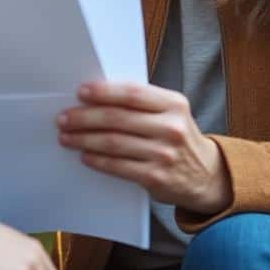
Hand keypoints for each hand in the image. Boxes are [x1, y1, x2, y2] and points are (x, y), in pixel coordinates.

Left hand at [57, 81, 231, 214]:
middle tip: (63, 118)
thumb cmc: (178, 138)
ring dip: (84, 139)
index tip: (81, 92)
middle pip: (117, 118)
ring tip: (67, 136)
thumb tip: (97, 96)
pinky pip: (118, 166)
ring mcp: (164, 154)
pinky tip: (85, 155)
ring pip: (114, 143)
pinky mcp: (156, 177)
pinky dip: (97, 160)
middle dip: (85, 117)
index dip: (104, 91)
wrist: (206, 174)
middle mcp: (171, 127)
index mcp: (173, 104)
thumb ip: (143, 104)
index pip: (132, 93)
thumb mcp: (171, 113)